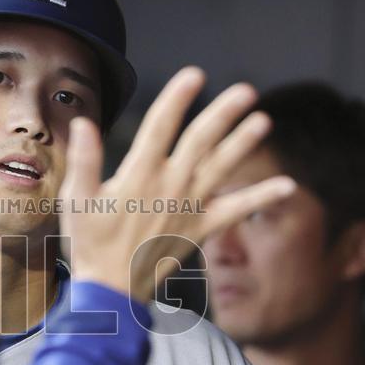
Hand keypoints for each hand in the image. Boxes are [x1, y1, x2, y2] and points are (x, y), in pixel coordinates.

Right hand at [59, 67, 295, 301]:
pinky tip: (287, 186)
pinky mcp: (200, 229)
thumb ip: (84, 159)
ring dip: (244, 143)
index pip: (160, 127)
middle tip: (246, 91)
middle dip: (223, 113)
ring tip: (264, 121)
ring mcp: (188, 207)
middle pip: (201, 141)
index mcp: (138, 174)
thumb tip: (83, 123)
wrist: (111, 289)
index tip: (195, 75)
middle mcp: (169, 186)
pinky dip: (261, 198)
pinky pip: (236, 210)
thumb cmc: (89, 244)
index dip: (177, 99)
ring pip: (222, 168)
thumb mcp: (76, 200)